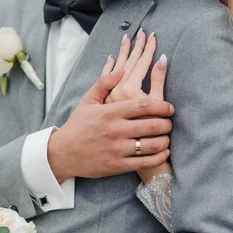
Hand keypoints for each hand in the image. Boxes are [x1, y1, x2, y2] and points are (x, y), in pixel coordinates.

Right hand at [48, 57, 173, 182]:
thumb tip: (121, 67)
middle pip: (151, 125)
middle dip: (166, 124)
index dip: (161, 106)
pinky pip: (144, 162)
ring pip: (150, 144)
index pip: (143, 106)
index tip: (170, 108)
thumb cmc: (77, 126)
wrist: (62, 153)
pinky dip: (158, 157)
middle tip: (170, 123)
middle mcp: (115, 130)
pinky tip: (164, 153)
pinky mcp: (117, 166)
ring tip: (167, 138)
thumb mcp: (87, 101)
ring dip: (165, 141)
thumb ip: (104, 83)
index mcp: (110, 112)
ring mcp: (116, 149)